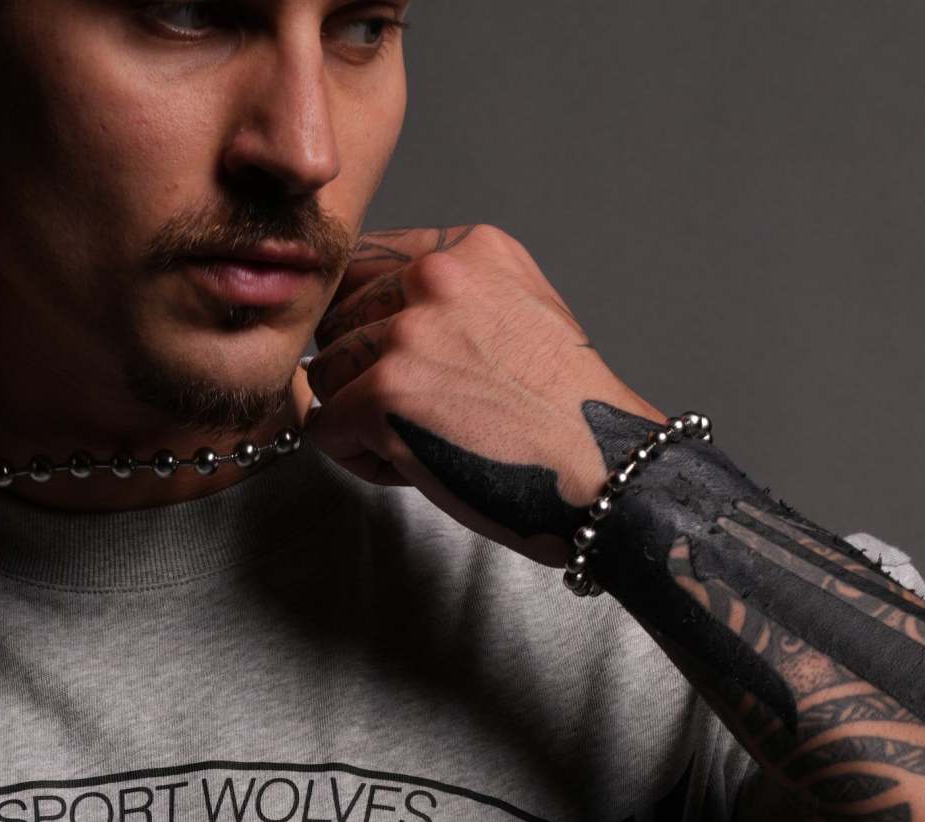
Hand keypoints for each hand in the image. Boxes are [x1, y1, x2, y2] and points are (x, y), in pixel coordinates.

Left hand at [306, 226, 666, 566]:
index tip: (403, 367)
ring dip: (358, 420)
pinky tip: (414, 467)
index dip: (367, 326)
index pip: (363, 268)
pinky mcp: (384, 394)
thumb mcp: (516, 314)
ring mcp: (408, 334)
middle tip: (422, 416)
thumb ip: (448, 299)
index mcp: (469, 249)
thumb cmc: (563, 416)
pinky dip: (359, 460)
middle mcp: (436, 277)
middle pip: (337, 321)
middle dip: (360, 375)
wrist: (600, 469)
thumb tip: (366, 315)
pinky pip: (324, 430)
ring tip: (424, 442)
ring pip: (324, 375)